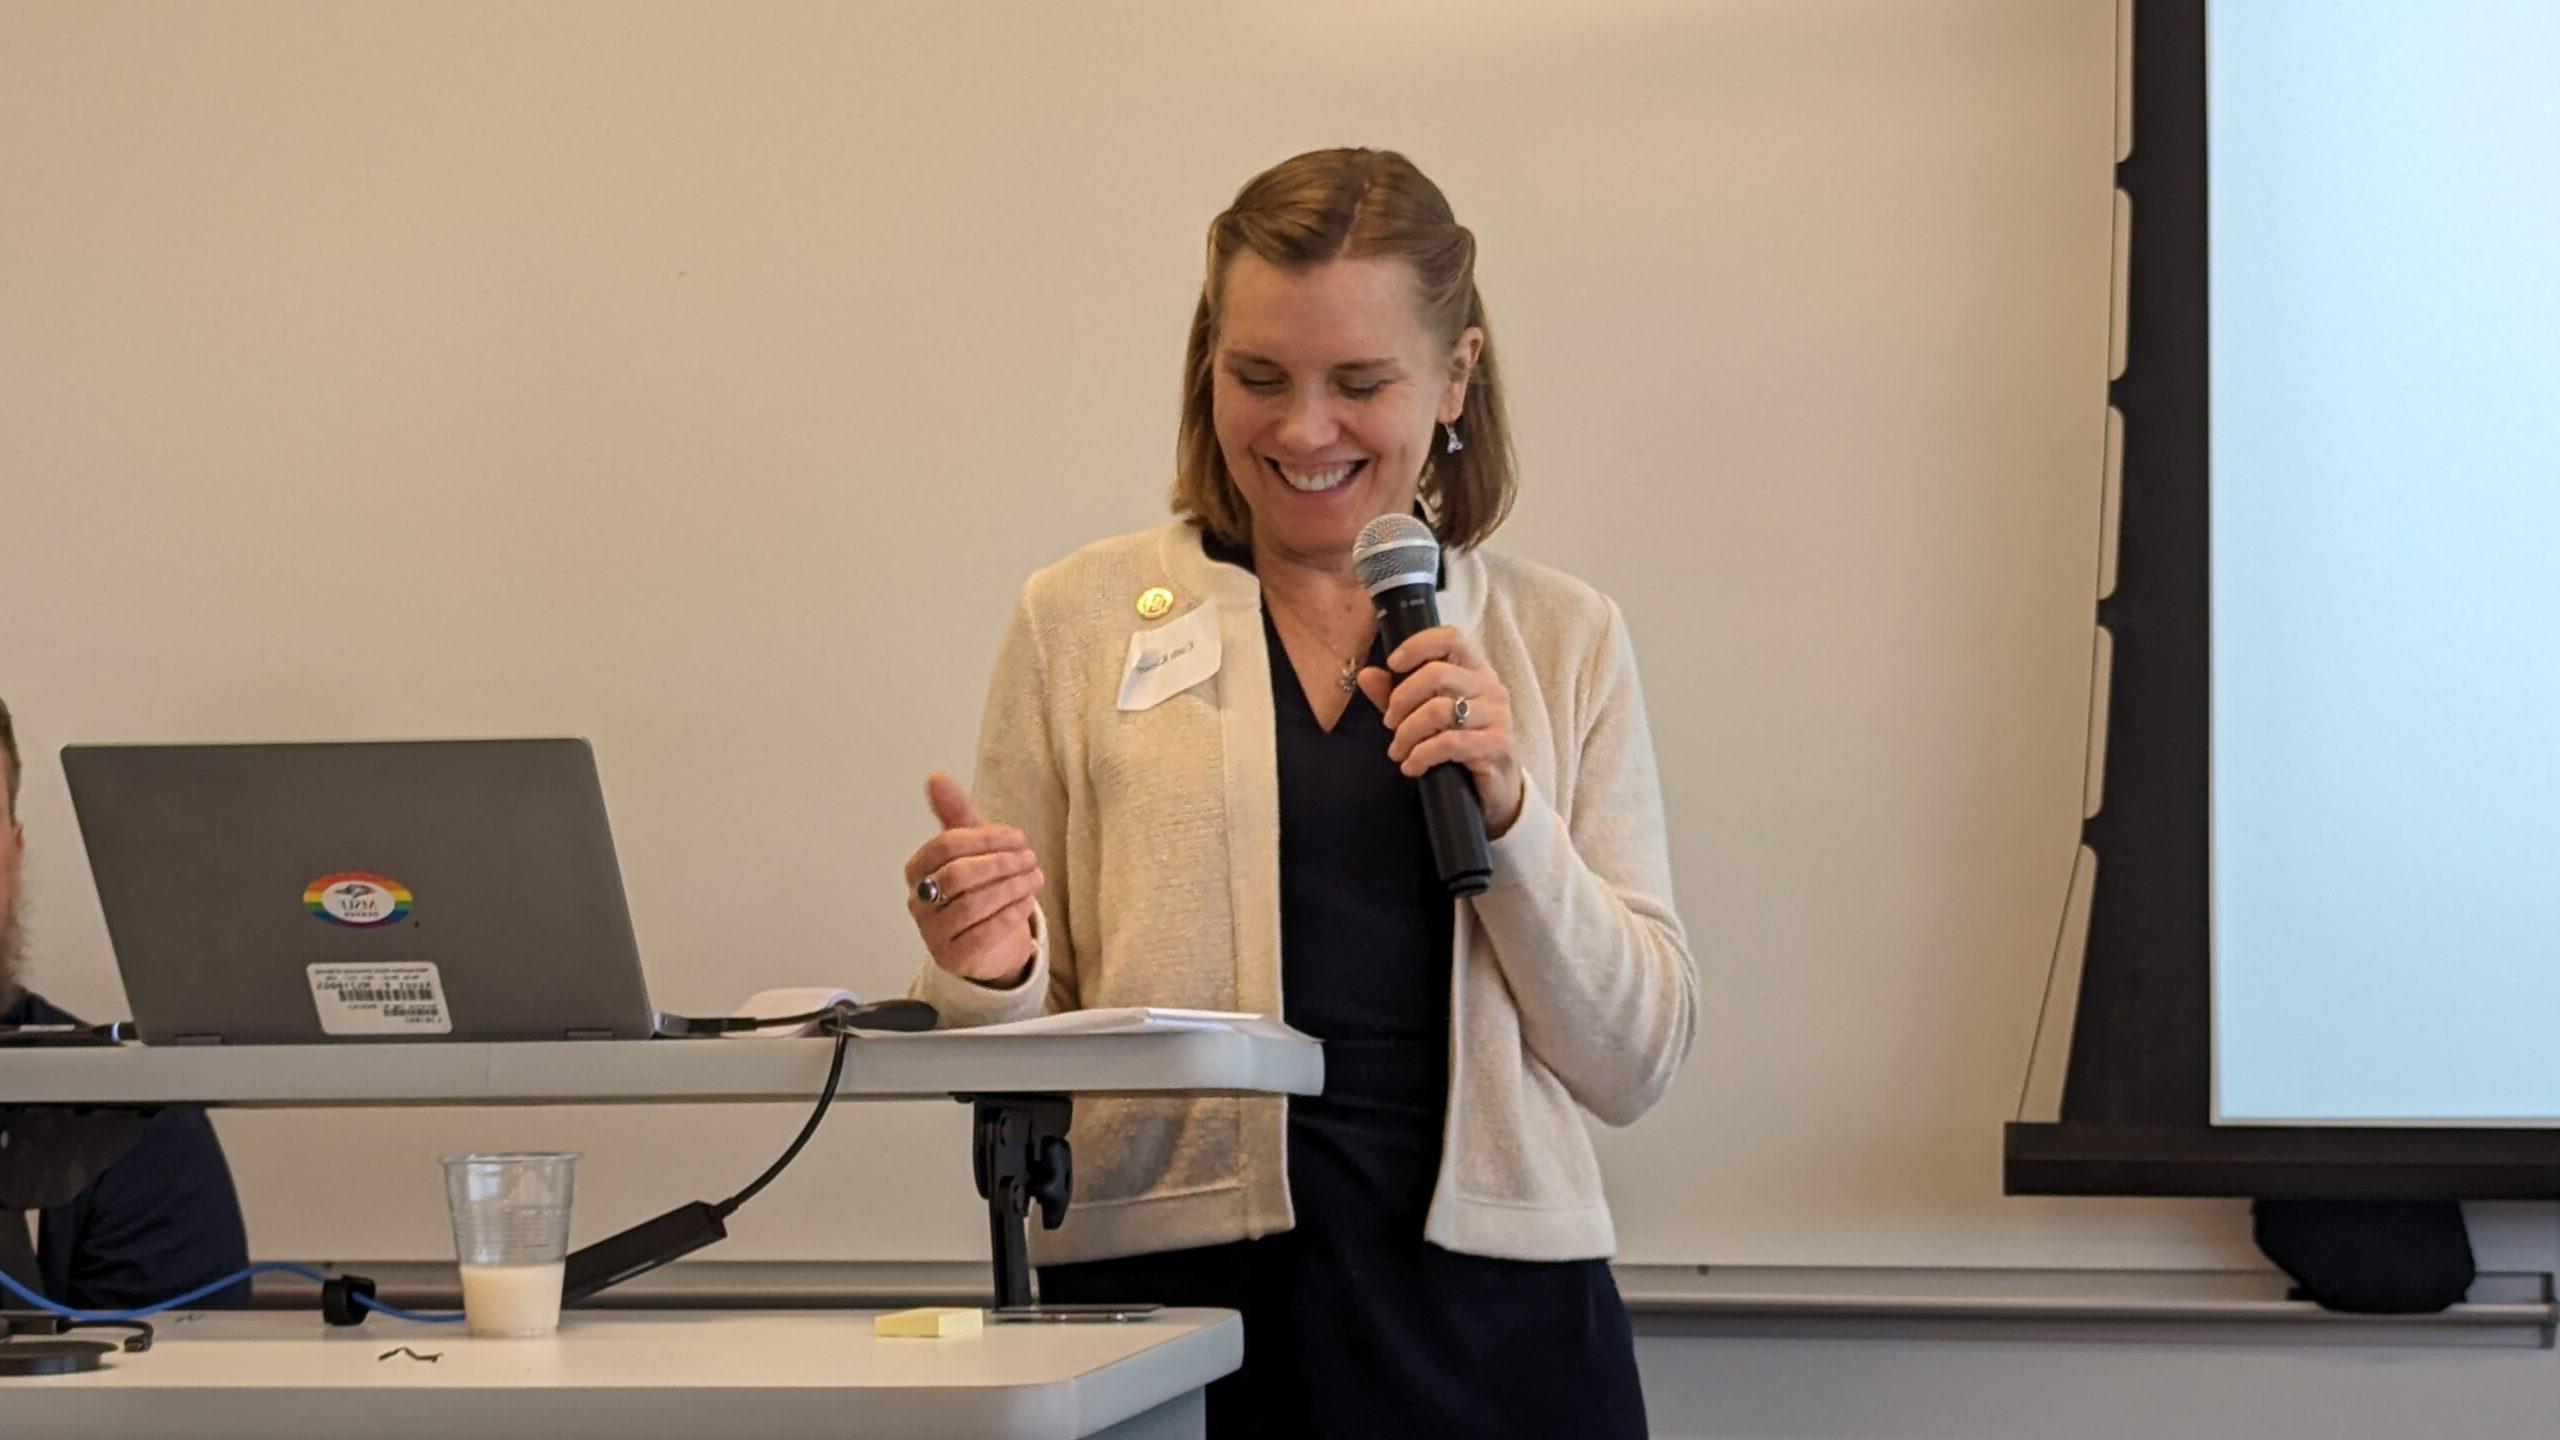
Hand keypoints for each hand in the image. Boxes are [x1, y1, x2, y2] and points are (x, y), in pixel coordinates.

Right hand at [904, 772, 1043, 985]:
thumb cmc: (978, 888)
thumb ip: (956, 813)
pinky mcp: (954, 958)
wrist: (990, 942)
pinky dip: (1010, 914)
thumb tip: (936, 777)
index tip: (1018, 837)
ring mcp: (933, 933)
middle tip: (1030, 858)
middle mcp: (919, 902)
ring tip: (1034, 877)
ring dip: (1009, 887)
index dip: (985, 838)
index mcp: (918, 870)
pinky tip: (1027, 902)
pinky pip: (983, 935)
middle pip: (958, 875)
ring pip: (971, 905)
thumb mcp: (972, 848)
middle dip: (1000, 863)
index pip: (945, 845)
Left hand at [1356, 625, 1523, 838]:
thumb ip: (1395, 694)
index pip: (1450, 638)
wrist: (1493, 791)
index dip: (1417, 646)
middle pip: (1436, 674)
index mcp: (1474, 670)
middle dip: (1401, 700)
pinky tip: (1411, 767)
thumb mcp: (1422, 716)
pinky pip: (1450, 743)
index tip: (1392, 664)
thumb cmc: (1457, 746)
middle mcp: (1490, 687)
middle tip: (1389, 724)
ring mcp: (1498, 716)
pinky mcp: (1498, 745)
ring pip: (1439, 710)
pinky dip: (1421, 755)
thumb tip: (1366, 675)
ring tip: (1397, 751)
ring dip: (1407, 733)